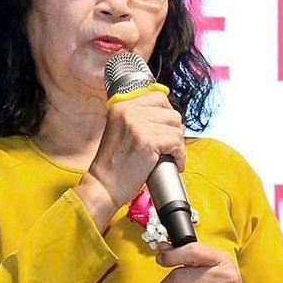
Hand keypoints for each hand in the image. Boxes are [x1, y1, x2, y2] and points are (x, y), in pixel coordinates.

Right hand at [78, 90, 184, 213]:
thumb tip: (169, 119)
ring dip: (178, 145)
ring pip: (177, 129)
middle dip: (175, 132)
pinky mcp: (148, 142)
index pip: (158, 97)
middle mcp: (129, 112)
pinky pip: (177, 144)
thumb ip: (138, 120)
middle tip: (170, 146)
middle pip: (171, 113)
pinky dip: (180, 156)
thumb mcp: (119, 131)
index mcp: (121, 107)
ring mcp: (138, 126)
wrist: (103, 185)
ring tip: (170, 156)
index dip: (168, 113)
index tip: (168, 127)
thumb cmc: (112, 165)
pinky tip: (174, 163)